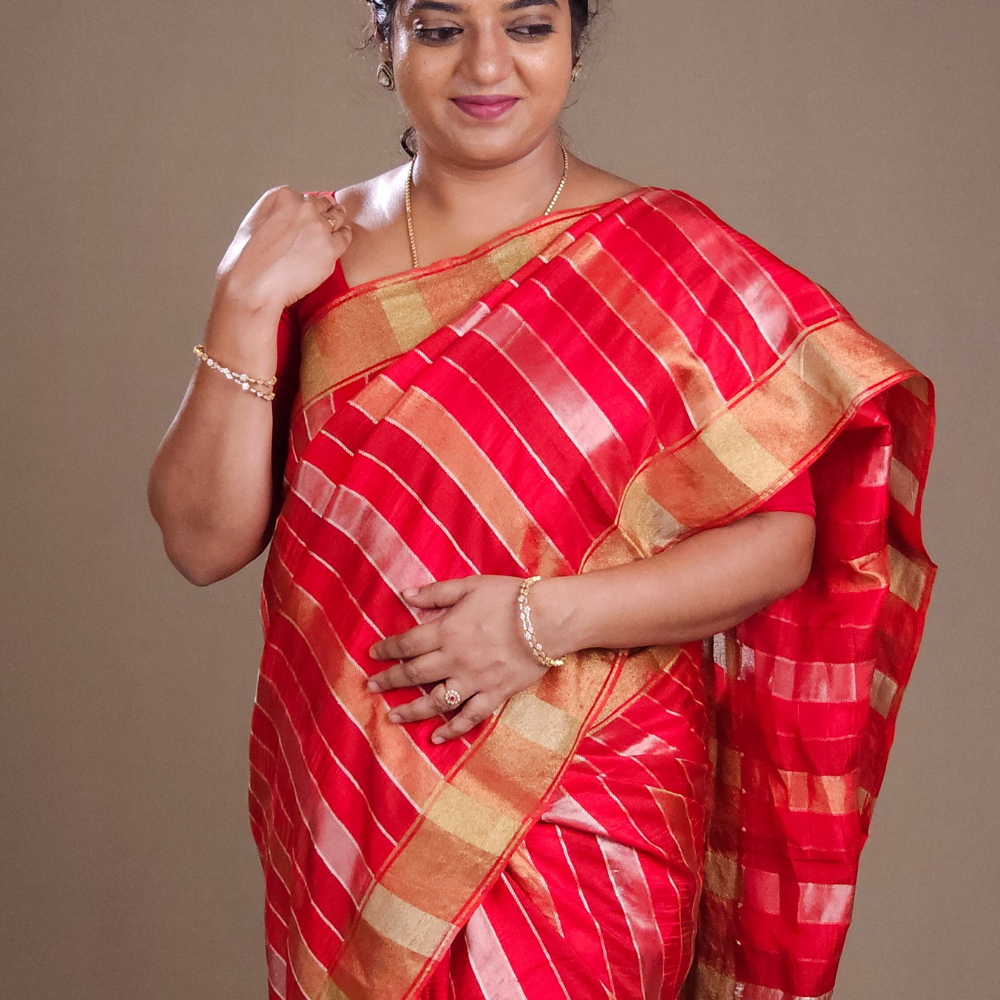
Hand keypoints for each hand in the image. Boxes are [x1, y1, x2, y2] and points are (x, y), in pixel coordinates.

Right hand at [214, 185, 352, 316]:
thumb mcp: (255, 222)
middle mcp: (302, 206)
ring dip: (337, 222)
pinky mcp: (330, 247)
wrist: (254, 286)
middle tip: (327, 220)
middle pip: (322, 204)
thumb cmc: (249, 261)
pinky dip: (343, 238)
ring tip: (337, 229)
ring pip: (337, 217)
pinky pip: (345, 237)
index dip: (307, 208)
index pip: (303, 197)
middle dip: (324, 212)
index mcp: (282, 196)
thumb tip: (288, 216)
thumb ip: (275, 213)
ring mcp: (318, 226)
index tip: (308, 216)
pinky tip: (340, 242)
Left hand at [367, 575, 552, 743]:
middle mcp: (455, 659)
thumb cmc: (510, 598)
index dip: (387, 650)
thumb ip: (436, 593)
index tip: (372, 655)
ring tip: (392, 717)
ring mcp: (474, 681)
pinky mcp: (494, 695)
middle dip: (389, 681)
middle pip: (414, 674)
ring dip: (411, 711)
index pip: (406, 643)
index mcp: (446, 631)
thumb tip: (405, 594)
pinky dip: (451, 730)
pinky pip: (469, 717)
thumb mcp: (470, 585)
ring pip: (435, 702)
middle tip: (371, 687)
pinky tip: (435, 738)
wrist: (548, 620)